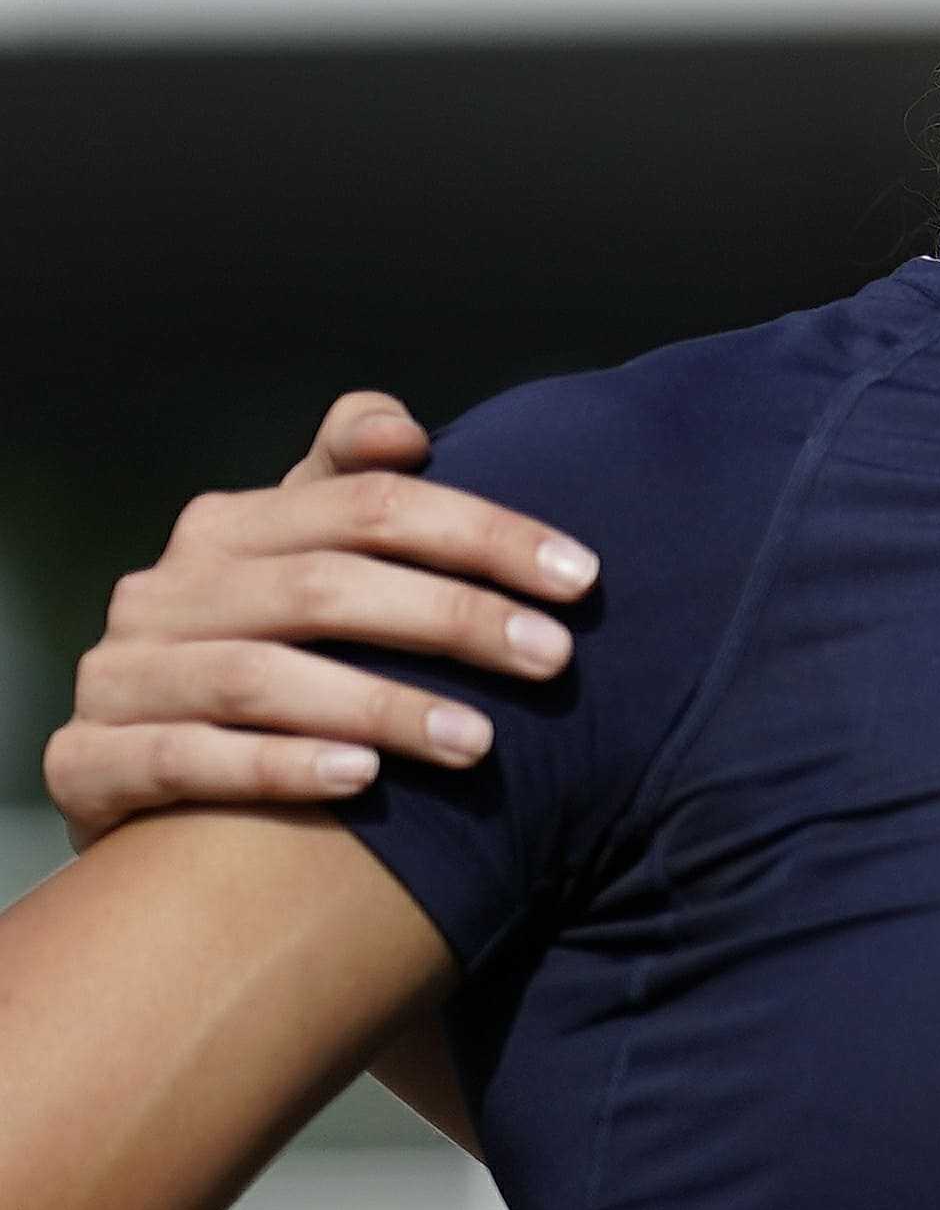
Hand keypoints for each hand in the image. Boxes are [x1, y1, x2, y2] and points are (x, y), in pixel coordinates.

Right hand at [46, 397, 595, 839]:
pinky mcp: (85, 763)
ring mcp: (119, 675)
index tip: (583, 577)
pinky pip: (183, 759)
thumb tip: (400, 431)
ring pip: (257, 678)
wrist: (146, 776)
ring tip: (481, 743)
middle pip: (322, 587)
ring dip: (380, 706)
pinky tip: (362, 778)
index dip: (482, 532)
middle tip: (554, 660)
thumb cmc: (266, 653)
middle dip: (451, 619)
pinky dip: (276, 766)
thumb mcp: (303, 562)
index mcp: (228, 528)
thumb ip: (351, 489)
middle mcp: (164, 591)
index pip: (369, 506)